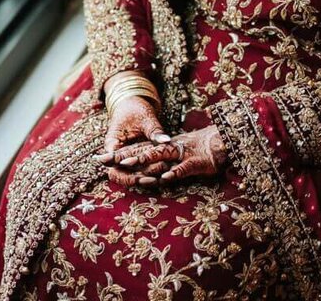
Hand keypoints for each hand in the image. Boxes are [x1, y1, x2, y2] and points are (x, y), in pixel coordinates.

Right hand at [94, 94, 171, 186]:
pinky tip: (160, 178)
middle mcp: (115, 153)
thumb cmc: (136, 109)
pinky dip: (146, 174)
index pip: (113, 163)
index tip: (141, 176)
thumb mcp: (147, 119)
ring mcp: (123, 157)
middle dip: (134, 179)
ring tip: (159, 180)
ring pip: (127, 175)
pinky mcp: (132, 158)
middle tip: (153, 180)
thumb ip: (155, 132)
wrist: (133, 104)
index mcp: (112, 142)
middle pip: (118, 174)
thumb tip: (167, 141)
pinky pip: (136, 170)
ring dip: (141, 179)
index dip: (125, 172)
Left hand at [107, 125, 227, 186]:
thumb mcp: (174, 156)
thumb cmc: (195, 152)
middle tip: (107, 160)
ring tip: (128, 164)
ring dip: (144, 160)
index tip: (100, 159)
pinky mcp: (195, 162)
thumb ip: (158, 163)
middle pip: (143, 151)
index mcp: (161, 147)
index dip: (119, 154)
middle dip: (125, 156)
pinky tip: (165, 178)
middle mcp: (168, 149)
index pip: (136, 149)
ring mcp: (181, 154)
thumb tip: (139, 175)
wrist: (220, 142)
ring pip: (160, 156)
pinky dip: (175, 172)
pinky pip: (184, 167)